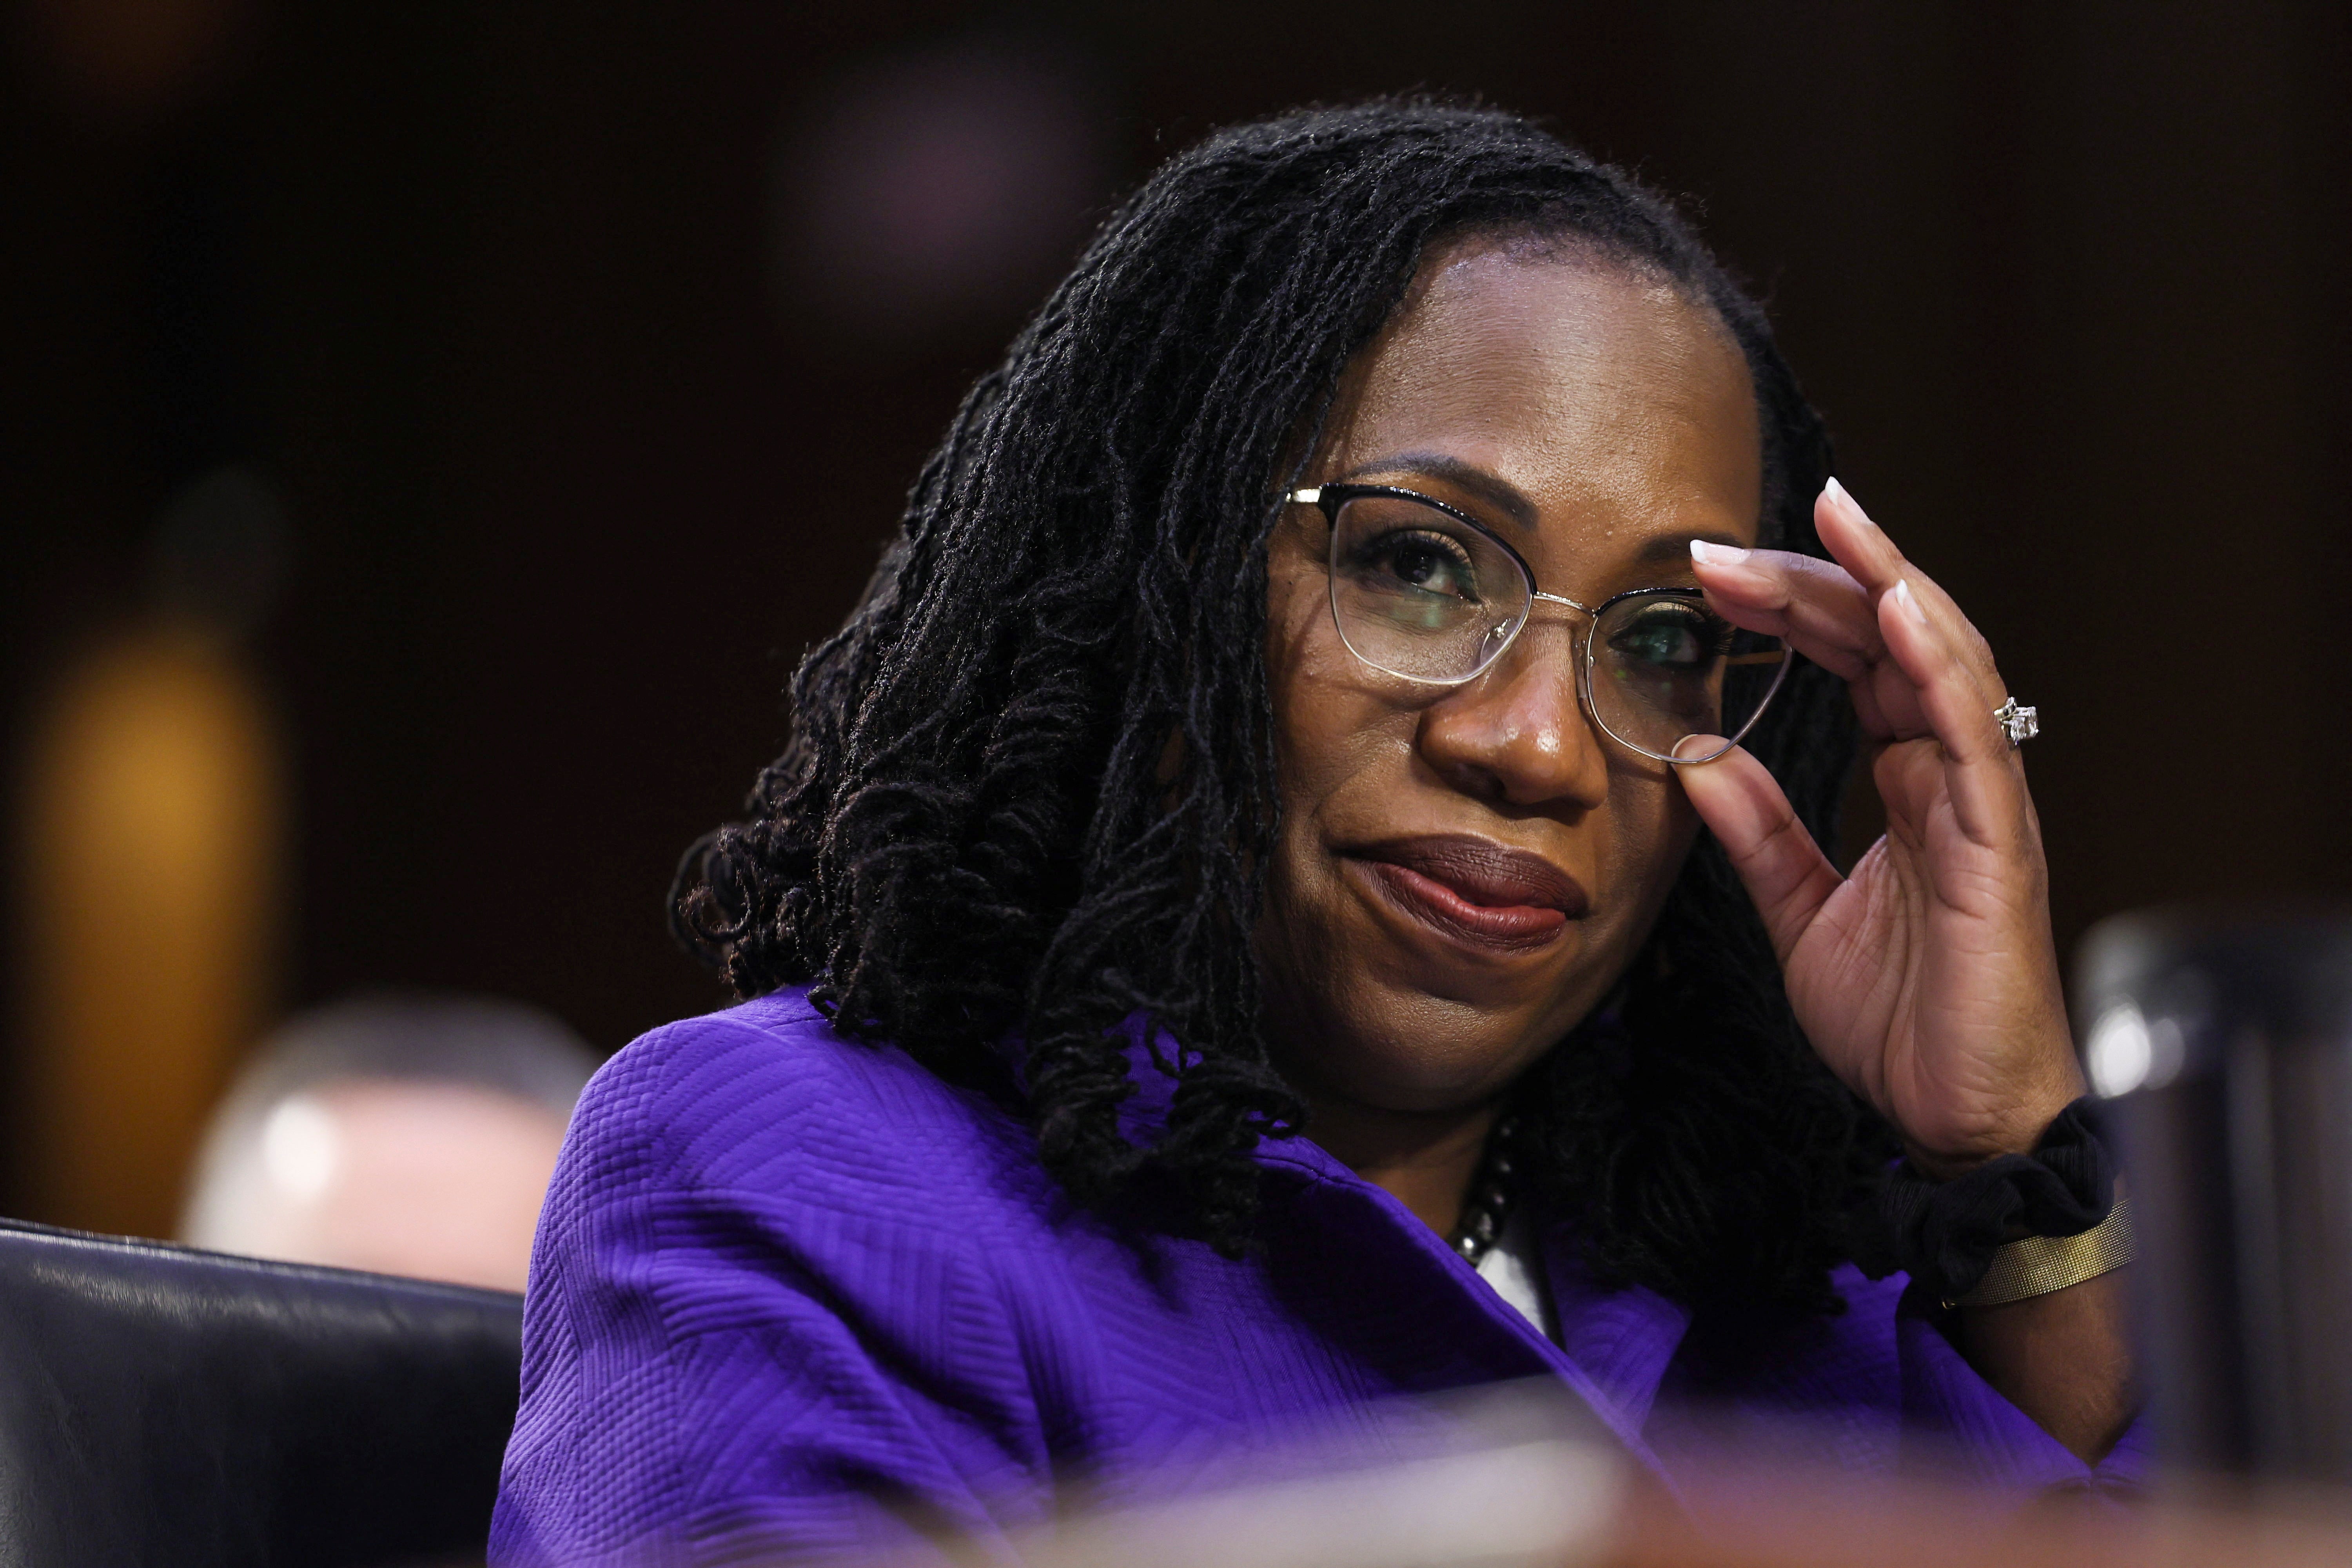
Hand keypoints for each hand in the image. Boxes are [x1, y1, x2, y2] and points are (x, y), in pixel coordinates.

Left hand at [1680, 479, 2082, 1175]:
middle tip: (1728, 543)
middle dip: (1817, 580)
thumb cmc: (1899, 1018)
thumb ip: (1757, 829)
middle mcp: (1953, 775)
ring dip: (1885, 586)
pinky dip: (1936, 667)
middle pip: (1892, 642)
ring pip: (1944, 662)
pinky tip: (1897, 613)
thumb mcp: (1798, 910)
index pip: (1857, 663)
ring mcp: (1983, 802)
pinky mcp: (1999, 844)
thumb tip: (1696, 752)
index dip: (1795, 609)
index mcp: (1911, 782)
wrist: (1954, 1114)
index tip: (1716, 573)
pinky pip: (1972, 737)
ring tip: (1834, 522)